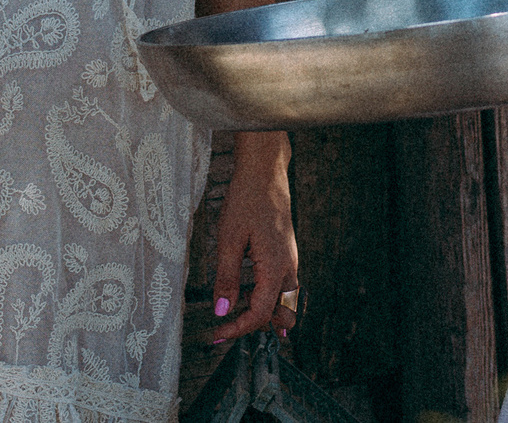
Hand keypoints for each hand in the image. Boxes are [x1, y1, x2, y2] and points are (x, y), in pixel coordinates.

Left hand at [207, 131, 297, 344]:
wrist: (265, 172)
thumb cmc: (246, 201)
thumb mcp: (228, 240)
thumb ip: (227, 278)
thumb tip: (223, 311)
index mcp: (274, 268)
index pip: (260, 313)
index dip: (239, 328)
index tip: (217, 334)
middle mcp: (288, 267)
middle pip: (281, 313)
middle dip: (259, 327)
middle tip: (230, 329)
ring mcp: (290, 259)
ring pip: (285, 300)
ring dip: (265, 312)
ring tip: (236, 312)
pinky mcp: (286, 252)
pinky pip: (283, 284)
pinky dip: (268, 296)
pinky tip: (248, 290)